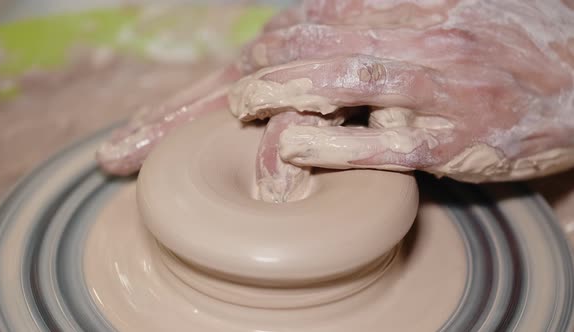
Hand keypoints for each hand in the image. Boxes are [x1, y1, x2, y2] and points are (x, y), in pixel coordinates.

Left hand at [230, 0, 573, 182]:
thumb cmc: (514, 48)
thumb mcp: (460, 8)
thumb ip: (404, 9)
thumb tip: (344, 10)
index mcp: (428, 5)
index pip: (334, 8)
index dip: (286, 27)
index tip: (259, 45)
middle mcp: (432, 40)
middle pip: (329, 42)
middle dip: (271, 58)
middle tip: (240, 79)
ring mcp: (445, 93)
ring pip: (349, 82)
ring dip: (286, 91)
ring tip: (245, 105)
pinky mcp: (456, 144)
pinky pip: (385, 145)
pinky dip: (333, 144)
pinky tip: (294, 145)